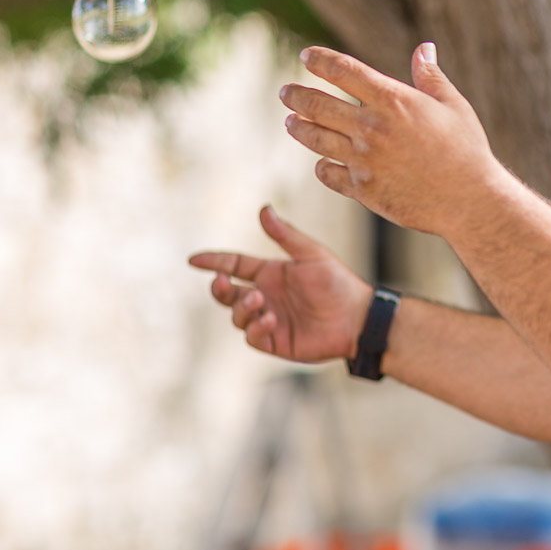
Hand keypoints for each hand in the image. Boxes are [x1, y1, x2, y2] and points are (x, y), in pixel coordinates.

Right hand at [189, 206, 371, 361]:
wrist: (356, 317)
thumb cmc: (337, 282)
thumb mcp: (310, 254)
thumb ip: (285, 235)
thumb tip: (263, 208)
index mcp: (270, 273)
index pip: (234, 265)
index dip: (214, 262)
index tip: (194, 260)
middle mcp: (265, 295)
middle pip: (227, 293)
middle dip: (219, 288)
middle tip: (224, 282)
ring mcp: (267, 319)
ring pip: (236, 314)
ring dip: (242, 307)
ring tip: (260, 300)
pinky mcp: (274, 341)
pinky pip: (252, 336)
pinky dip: (255, 327)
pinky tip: (270, 319)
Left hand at [280, 42, 502, 234]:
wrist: (469, 199)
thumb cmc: (466, 149)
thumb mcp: (453, 106)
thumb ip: (431, 76)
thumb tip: (424, 48)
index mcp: (393, 100)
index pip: (343, 70)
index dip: (319, 60)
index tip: (307, 56)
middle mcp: (371, 127)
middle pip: (317, 104)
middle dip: (295, 94)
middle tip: (286, 92)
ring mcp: (363, 159)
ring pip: (315, 138)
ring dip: (298, 127)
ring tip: (290, 122)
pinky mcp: (362, 189)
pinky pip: (328, 173)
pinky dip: (322, 166)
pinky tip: (322, 162)